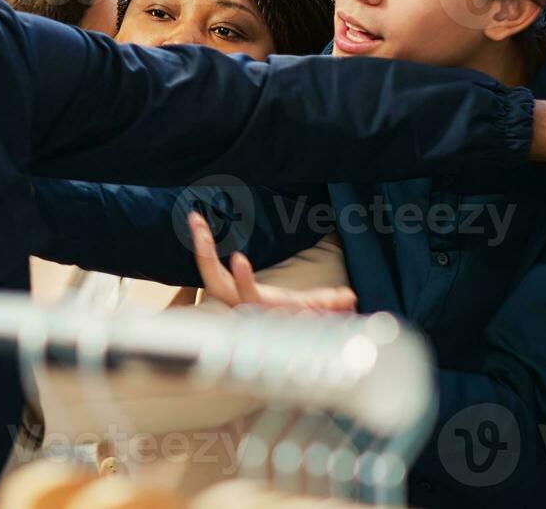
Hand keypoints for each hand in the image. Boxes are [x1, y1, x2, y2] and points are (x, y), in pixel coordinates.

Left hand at [187, 213, 356, 311]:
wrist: (271, 326)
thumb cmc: (292, 315)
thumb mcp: (312, 308)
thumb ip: (329, 302)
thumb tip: (350, 297)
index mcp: (258, 306)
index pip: (247, 295)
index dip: (242, 279)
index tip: (238, 257)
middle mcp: (236, 301)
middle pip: (215, 281)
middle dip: (206, 255)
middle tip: (201, 229)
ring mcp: (225, 292)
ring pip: (206, 271)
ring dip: (201, 244)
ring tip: (196, 218)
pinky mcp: (219, 282)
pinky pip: (207, 263)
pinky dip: (203, 244)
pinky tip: (199, 225)